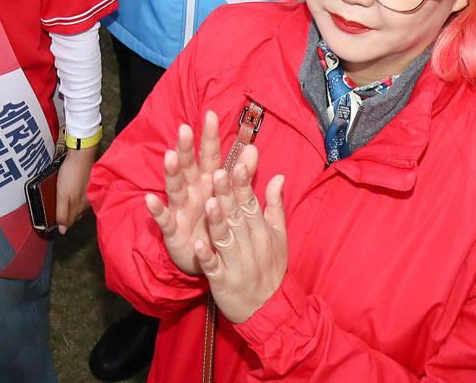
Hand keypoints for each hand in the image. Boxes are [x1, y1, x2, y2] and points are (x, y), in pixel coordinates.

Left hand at [55, 146, 97, 232]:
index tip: (56, 224)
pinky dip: (77, 199)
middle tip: (59, 217)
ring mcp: (89, 194)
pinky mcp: (90, 186)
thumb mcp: (62, 195)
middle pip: (76, 215)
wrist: (82, 156)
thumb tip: (63, 231)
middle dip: (68, 217)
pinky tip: (74, 195)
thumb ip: (62, 213)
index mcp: (79, 207)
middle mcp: (86, 203)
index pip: (70, 222)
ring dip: (73, 208)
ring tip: (66, 207)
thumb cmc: (71, 174)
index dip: (62, 224)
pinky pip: (83, 198)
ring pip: (80, 207)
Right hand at [143, 110, 247, 277]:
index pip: (210, 155)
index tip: (211, 114)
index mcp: (208, 182)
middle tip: (185, 129)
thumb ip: (241, 173)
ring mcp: (180, 208)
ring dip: (172, 172)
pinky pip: (164, 218)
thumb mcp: (231, 196)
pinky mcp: (172, 229)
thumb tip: (253, 148)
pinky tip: (150, 199)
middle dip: (186, 148)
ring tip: (170, 156)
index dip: (210, 137)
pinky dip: (156, 209)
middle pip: (189, 166)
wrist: (208, 257)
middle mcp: (192, 191)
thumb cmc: (217, 221)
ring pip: (175, 187)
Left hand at [198, 160, 286, 323]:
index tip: (236, 164)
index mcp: (261, 231)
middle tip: (217, 173)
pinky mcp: (223, 281)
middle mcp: (249, 245)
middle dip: (226, 195)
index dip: (243, 185)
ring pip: (225, 239)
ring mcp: (236, 264)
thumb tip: (278, 176)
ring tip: (208, 203)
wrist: (269, 310)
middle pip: (236, 217)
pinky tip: (196, 245)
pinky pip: (213, 268)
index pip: (251, 204)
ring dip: (217, 222)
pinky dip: (206, 257)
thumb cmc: (271, 268)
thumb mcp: (279, 236)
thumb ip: (274, 205)